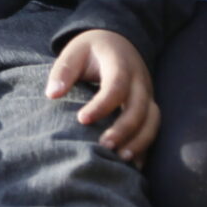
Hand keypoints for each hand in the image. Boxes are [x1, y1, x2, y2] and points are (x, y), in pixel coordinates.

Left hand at [48, 29, 159, 158]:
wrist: (118, 41)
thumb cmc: (92, 49)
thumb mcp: (74, 51)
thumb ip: (63, 71)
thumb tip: (52, 95)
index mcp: (120, 63)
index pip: (116, 86)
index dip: (101, 105)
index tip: (81, 120)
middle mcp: (139, 80)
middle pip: (139, 107)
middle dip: (124, 129)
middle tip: (103, 147)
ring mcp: (147, 94)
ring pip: (152, 120)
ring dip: (140, 141)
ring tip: (122, 160)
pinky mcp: (149, 106)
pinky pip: (154, 128)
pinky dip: (146, 146)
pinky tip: (134, 165)